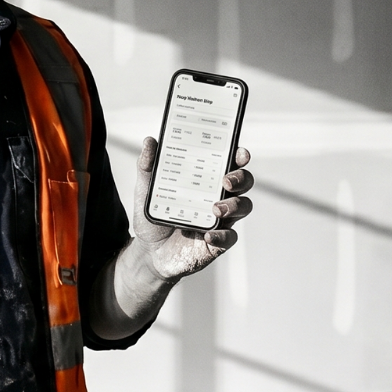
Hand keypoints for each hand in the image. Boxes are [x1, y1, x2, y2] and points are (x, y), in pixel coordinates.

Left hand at [132, 136, 252, 281]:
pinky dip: (222, 235)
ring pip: (243, 207)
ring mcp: (222, 220)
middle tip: (226, 180)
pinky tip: (208, 235)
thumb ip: (148, 166)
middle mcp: (219, 196)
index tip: (239, 152)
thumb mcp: (147, 190)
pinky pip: (230, 238)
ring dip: (234, 205)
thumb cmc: (156, 214)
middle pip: (244, 182)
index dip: (239, 156)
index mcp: (207, 180)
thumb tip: (150, 141)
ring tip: (216, 208)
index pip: (230, 163)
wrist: (150, 250)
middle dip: (241, 178)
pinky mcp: (219, 241)